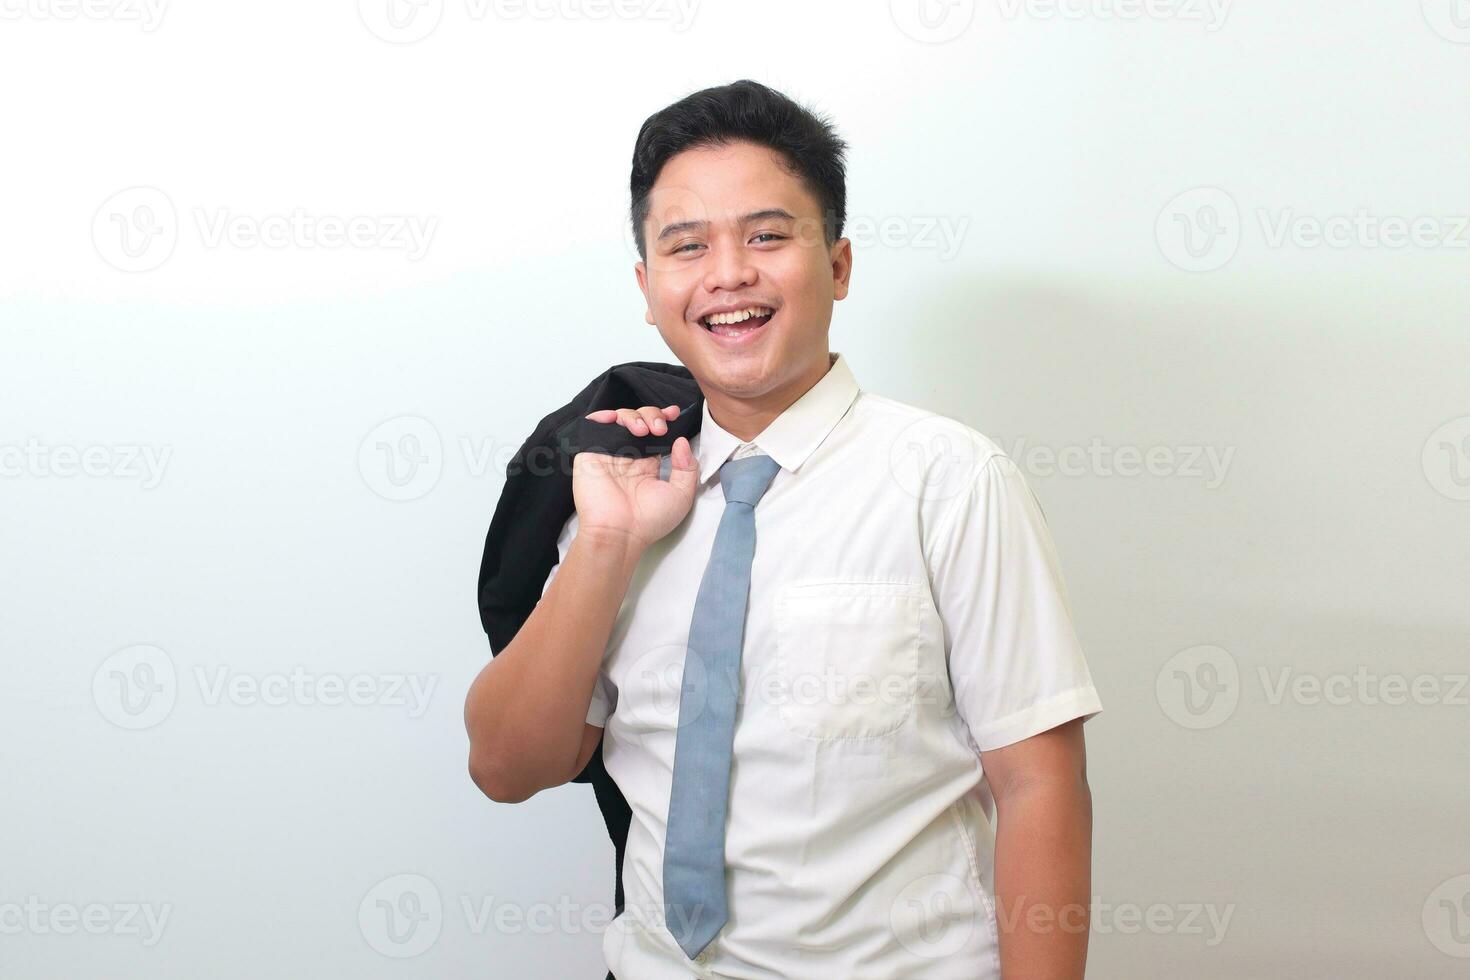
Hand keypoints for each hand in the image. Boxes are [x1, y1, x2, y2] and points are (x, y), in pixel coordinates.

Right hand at [573, 404, 697, 550]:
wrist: (620, 533)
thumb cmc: (649, 521)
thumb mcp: (681, 495)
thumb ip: (687, 468)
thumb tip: (682, 442)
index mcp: (648, 465)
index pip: (656, 433)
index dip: (664, 419)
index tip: (674, 413)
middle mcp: (628, 457)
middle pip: (640, 420)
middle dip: (652, 415)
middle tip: (659, 428)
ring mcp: (609, 454)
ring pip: (620, 418)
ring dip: (633, 415)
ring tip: (643, 430)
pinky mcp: (591, 454)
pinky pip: (593, 426)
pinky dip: (603, 415)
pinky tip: (616, 419)